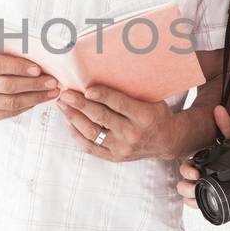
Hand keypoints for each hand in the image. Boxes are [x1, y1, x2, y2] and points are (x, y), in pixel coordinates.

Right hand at [0, 46, 60, 121]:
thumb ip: (3, 46)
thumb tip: (35, 47)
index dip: (19, 67)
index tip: (38, 68)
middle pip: (8, 86)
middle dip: (34, 85)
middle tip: (52, 81)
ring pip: (12, 102)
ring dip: (36, 98)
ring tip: (52, 92)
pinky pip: (9, 113)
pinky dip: (27, 106)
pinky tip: (38, 100)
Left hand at [57, 84, 171, 161]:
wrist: (167, 141)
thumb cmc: (155, 114)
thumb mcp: (151, 100)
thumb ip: (130, 91)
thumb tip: (103, 73)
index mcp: (144, 116)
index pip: (119, 104)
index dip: (102, 96)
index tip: (86, 89)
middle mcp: (132, 133)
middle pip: (100, 117)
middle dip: (79, 104)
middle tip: (65, 94)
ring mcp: (122, 148)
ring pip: (91, 133)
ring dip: (73, 118)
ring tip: (62, 106)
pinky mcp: (114, 158)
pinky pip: (90, 148)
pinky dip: (77, 135)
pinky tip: (69, 123)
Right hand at [176, 105, 229, 206]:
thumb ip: (226, 126)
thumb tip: (218, 110)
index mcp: (204, 163)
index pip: (187, 166)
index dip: (186, 169)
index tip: (194, 172)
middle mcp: (202, 176)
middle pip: (184, 182)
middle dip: (185, 185)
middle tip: (195, 185)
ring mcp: (206, 189)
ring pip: (188, 195)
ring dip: (188, 196)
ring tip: (196, 196)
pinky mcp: (212, 201)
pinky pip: (198, 205)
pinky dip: (195, 205)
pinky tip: (199, 204)